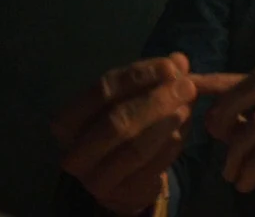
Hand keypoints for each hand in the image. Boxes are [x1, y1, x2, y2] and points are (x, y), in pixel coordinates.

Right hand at [52, 53, 197, 215]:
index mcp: (66, 121)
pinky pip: (152, 167)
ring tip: (188, 106)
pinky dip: (171, 145)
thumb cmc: (120, 129)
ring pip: (135, 147)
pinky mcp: (122, 194)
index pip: (102, 90)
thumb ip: (150, 79)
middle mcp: (74, 152)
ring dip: (167, 123)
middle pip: (117, 120)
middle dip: (157, 100)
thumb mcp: (129, 99)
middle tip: (187, 87)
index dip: (139, 75)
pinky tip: (184, 129)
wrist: (120, 178)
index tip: (171, 66)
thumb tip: (178, 60)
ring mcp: (96, 178)